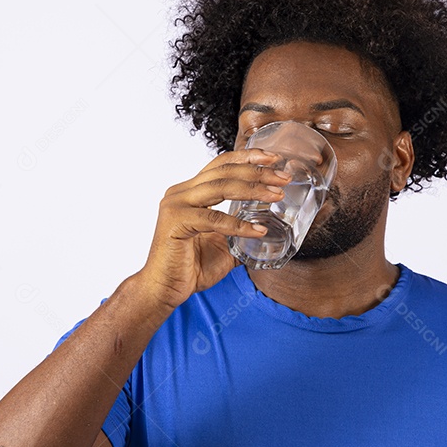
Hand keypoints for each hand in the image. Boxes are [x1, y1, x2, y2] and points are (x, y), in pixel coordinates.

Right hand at [138, 148, 291, 309]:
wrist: (164, 290)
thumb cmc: (189, 268)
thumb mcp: (223, 245)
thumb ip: (240, 233)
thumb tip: (267, 232)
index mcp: (190, 191)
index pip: (220, 164)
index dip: (248, 157)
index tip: (273, 158)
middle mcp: (181, 192)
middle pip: (224, 171)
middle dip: (257, 171)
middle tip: (283, 177)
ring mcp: (176, 204)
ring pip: (221, 187)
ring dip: (253, 189)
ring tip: (276, 195)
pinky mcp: (176, 221)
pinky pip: (214, 218)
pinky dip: (239, 225)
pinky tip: (258, 230)